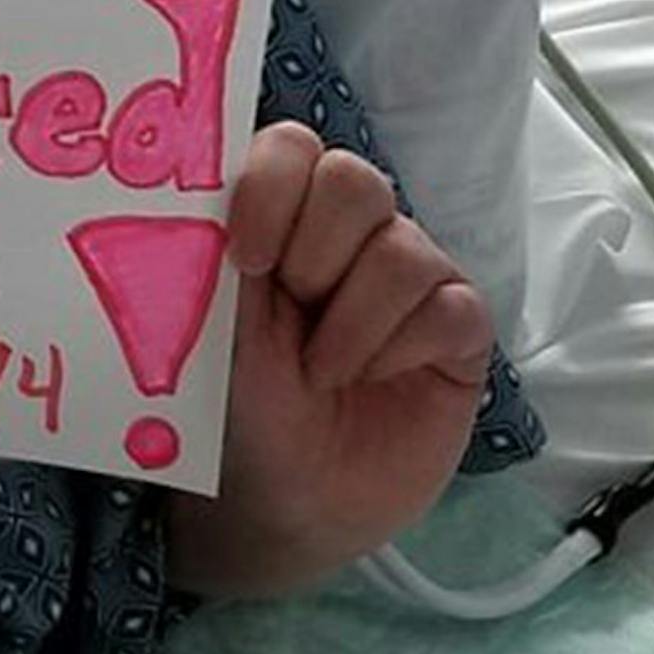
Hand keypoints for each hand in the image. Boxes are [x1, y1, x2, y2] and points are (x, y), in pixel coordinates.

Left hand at [163, 121, 492, 600]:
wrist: (283, 506)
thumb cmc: (237, 412)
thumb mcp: (209, 331)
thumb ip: (209, 254)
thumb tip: (196, 184)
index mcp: (278, 217)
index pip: (292, 147)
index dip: (272, 187)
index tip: (245, 258)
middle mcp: (348, 235)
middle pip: (355, 181)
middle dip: (314, 254)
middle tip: (292, 314)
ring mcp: (409, 278)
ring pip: (404, 247)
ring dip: (352, 322)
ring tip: (323, 373)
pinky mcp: (457, 331)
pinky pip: (451, 305)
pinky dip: (401, 348)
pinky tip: (374, 382)